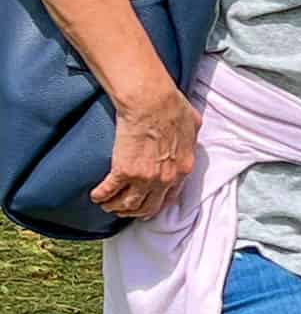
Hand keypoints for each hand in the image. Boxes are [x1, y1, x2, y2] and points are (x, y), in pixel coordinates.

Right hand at [91, 84, 201, 219]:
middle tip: (125, 209)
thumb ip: (190, 137)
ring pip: (128, 204)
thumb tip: (188, 133)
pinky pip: (109, 191)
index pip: (170, 197)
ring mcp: (144, 178)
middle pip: (149, 207)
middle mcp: (165, 179)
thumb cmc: (172, 107)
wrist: (151, 101)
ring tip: (108, 205)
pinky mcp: (124, 172)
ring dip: (116, 207)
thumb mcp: (193, 125)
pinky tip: (96, 196)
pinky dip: (101, 196)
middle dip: (135, 211)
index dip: (157, 203)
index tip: (148, 204)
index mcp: (183, 168)